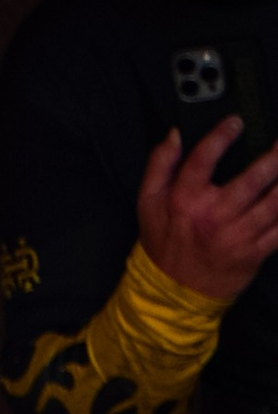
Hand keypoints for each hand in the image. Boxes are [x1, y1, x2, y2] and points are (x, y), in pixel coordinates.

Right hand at [135, 120, 277, 302]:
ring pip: (273, 204)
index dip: (221, 137)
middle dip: (274, 158)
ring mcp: (236, 236)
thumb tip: (175, 134)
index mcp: (184, 201)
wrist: (174, 292)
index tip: (237, 121)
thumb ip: (159, 165)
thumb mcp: (148, 203)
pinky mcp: (253, 252)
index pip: (202, 161)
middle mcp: (212, 217)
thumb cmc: (165, 242)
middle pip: (251, 181)